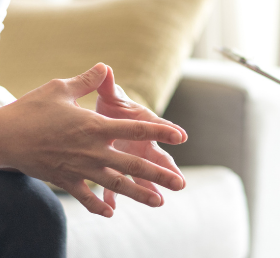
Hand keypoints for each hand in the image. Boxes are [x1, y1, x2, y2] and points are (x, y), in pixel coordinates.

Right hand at [0, 63, 184, 216]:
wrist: (2, 137)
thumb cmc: (30, 109)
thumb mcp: (60, 89)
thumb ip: (87, 81)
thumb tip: (104, 66)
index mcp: (95, 126)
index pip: (136, 129)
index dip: (161, 132)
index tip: (181, 136)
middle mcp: (93, 150)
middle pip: (133, 165)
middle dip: (159, 175)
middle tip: (180, 184)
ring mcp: (80, 168)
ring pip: (116, 185)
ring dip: (139, 194)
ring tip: (159, 202)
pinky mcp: (65, 180)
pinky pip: (86, 197)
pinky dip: (98, 206)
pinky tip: (110, 213)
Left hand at [93, 66, 187, 208]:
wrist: (98, 120)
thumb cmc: (110, 106)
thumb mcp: (110, 96)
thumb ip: (108, 85)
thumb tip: (106, 69)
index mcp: (142, 125)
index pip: (158, 127)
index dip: (168, 130)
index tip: (181, 136)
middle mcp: (141, 145)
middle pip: (157, 159)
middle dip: (168, 171)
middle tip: (181, 182)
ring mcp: (129, 160)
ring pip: (140, 177)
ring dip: (147, 189)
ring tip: (157, 202)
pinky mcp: (114, 170)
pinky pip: (114, 185)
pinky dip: (112, 197)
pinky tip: (112, 209)